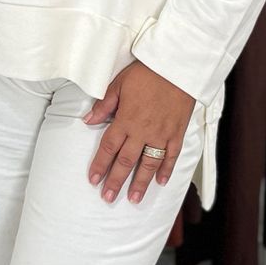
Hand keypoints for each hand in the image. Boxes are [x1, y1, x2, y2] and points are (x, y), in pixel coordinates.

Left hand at [82, 60, 195, 204]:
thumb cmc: (147, 73)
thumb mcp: (119, 84)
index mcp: (125, 119)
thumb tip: (88, 120)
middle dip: (116, 181)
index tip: (94, 180)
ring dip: (140, 183)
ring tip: (134, 198)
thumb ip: (104, 105)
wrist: (177, 66)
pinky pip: (172, 156)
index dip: (100, 165)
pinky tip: (161, 182)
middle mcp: (142, 131)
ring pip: (149, 164)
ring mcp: (161, 134)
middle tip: (109, 198)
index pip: (109, 148)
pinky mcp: (177, 133)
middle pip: (126, 161)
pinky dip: (166, 170)